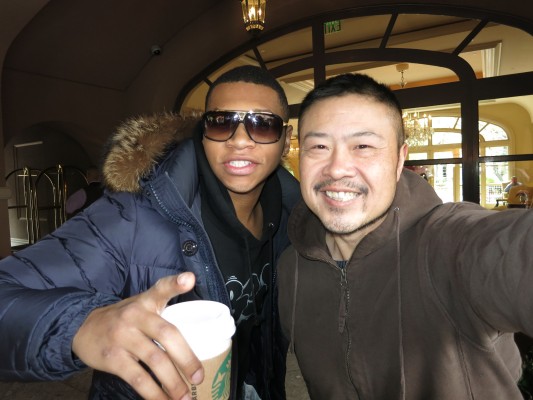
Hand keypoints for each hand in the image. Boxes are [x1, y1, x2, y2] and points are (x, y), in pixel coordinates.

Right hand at [72, 272, 202, 399]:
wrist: (81, 327)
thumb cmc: (123, 319)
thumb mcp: (141, 306)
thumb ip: (164, 314)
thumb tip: (198, 337)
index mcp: (146, 301)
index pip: (162, 288)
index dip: (176, 283)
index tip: (189, 279)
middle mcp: (135, 315)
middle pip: (167, 334)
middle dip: (186, 358)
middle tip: (198, 377)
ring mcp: (123, 336)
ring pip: (155, 360)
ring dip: (173, 382)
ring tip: (185, 397)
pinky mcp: (112, 357)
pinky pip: (138, 378)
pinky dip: (153, 393)